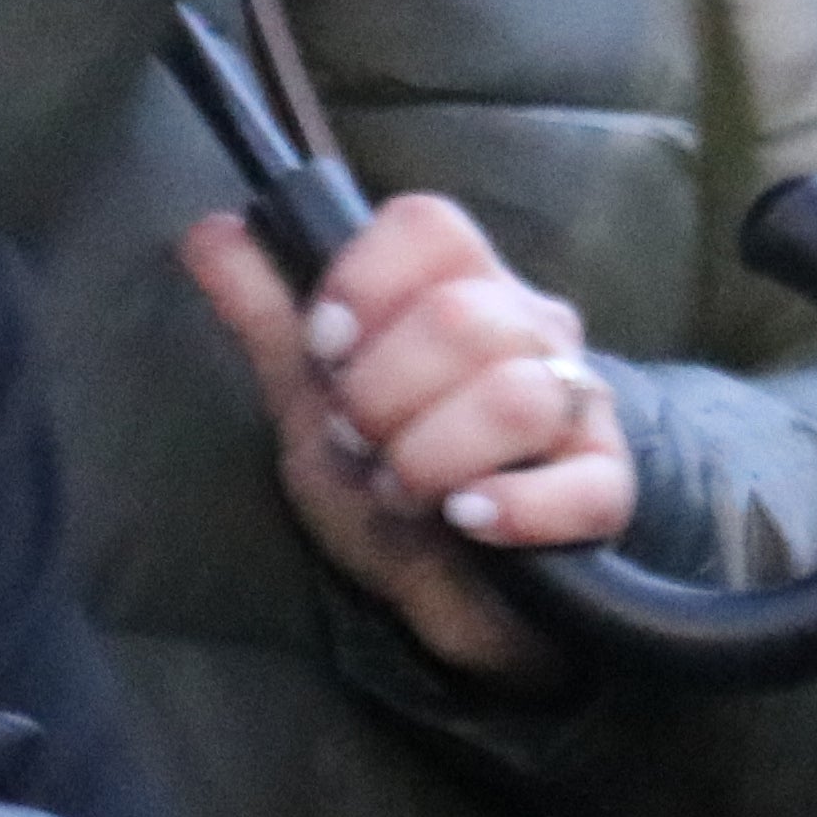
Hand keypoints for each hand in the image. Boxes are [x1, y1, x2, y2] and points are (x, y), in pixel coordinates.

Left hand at [184, 195, 634, 691]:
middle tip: (360, 440)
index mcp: (458, 287)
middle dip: (383, 393)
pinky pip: (581, 485)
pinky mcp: (606, 488)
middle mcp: (530, 330)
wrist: (450, 591)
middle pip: (464, 316)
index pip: (429, 225)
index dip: (364, 280)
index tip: (327, 346)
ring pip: (517, 396)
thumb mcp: (312, 400)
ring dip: (432, 455)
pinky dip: (511, 507)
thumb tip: (210, 230)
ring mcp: (578, 407)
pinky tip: (468, 521)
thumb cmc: (386, 480)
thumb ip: (267, 315)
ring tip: (404, 490)